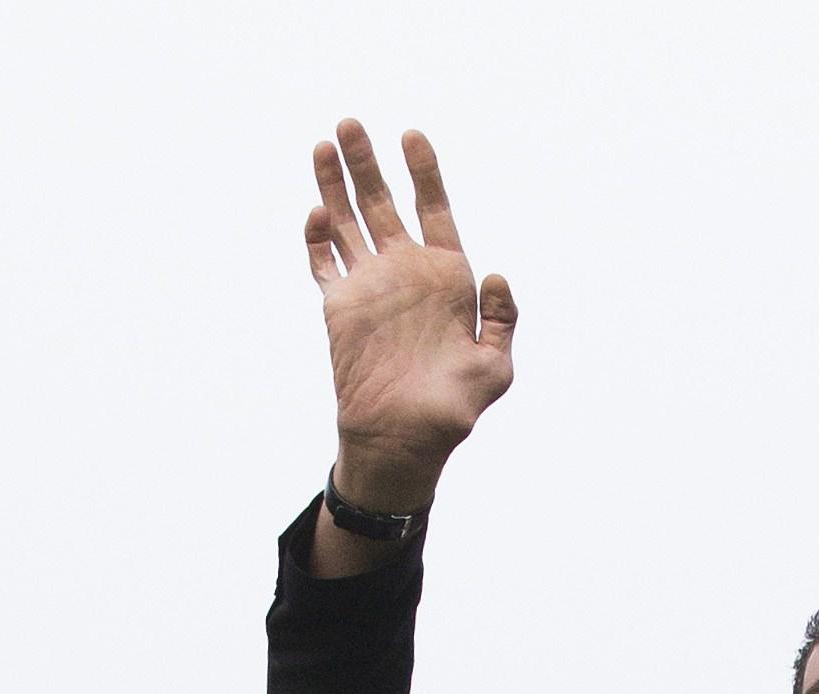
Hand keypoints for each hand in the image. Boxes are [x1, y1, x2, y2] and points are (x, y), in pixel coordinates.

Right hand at [305, 123, 514, 515]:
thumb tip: (497, 274)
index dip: (424, 172)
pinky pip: (324, 265)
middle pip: (382, 203)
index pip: (433, 210)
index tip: (412, 137)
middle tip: (351, 124)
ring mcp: (370, 287)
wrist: (402, 442)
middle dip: (367, 164)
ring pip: (348, 223)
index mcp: (445, 277)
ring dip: (334, 184)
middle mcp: (405, 273)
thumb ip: (502, 321)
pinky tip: (317, 214)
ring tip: (324, 144)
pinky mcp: (339, 309)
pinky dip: (317, 240)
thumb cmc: (452, 411)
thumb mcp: (494, 368)